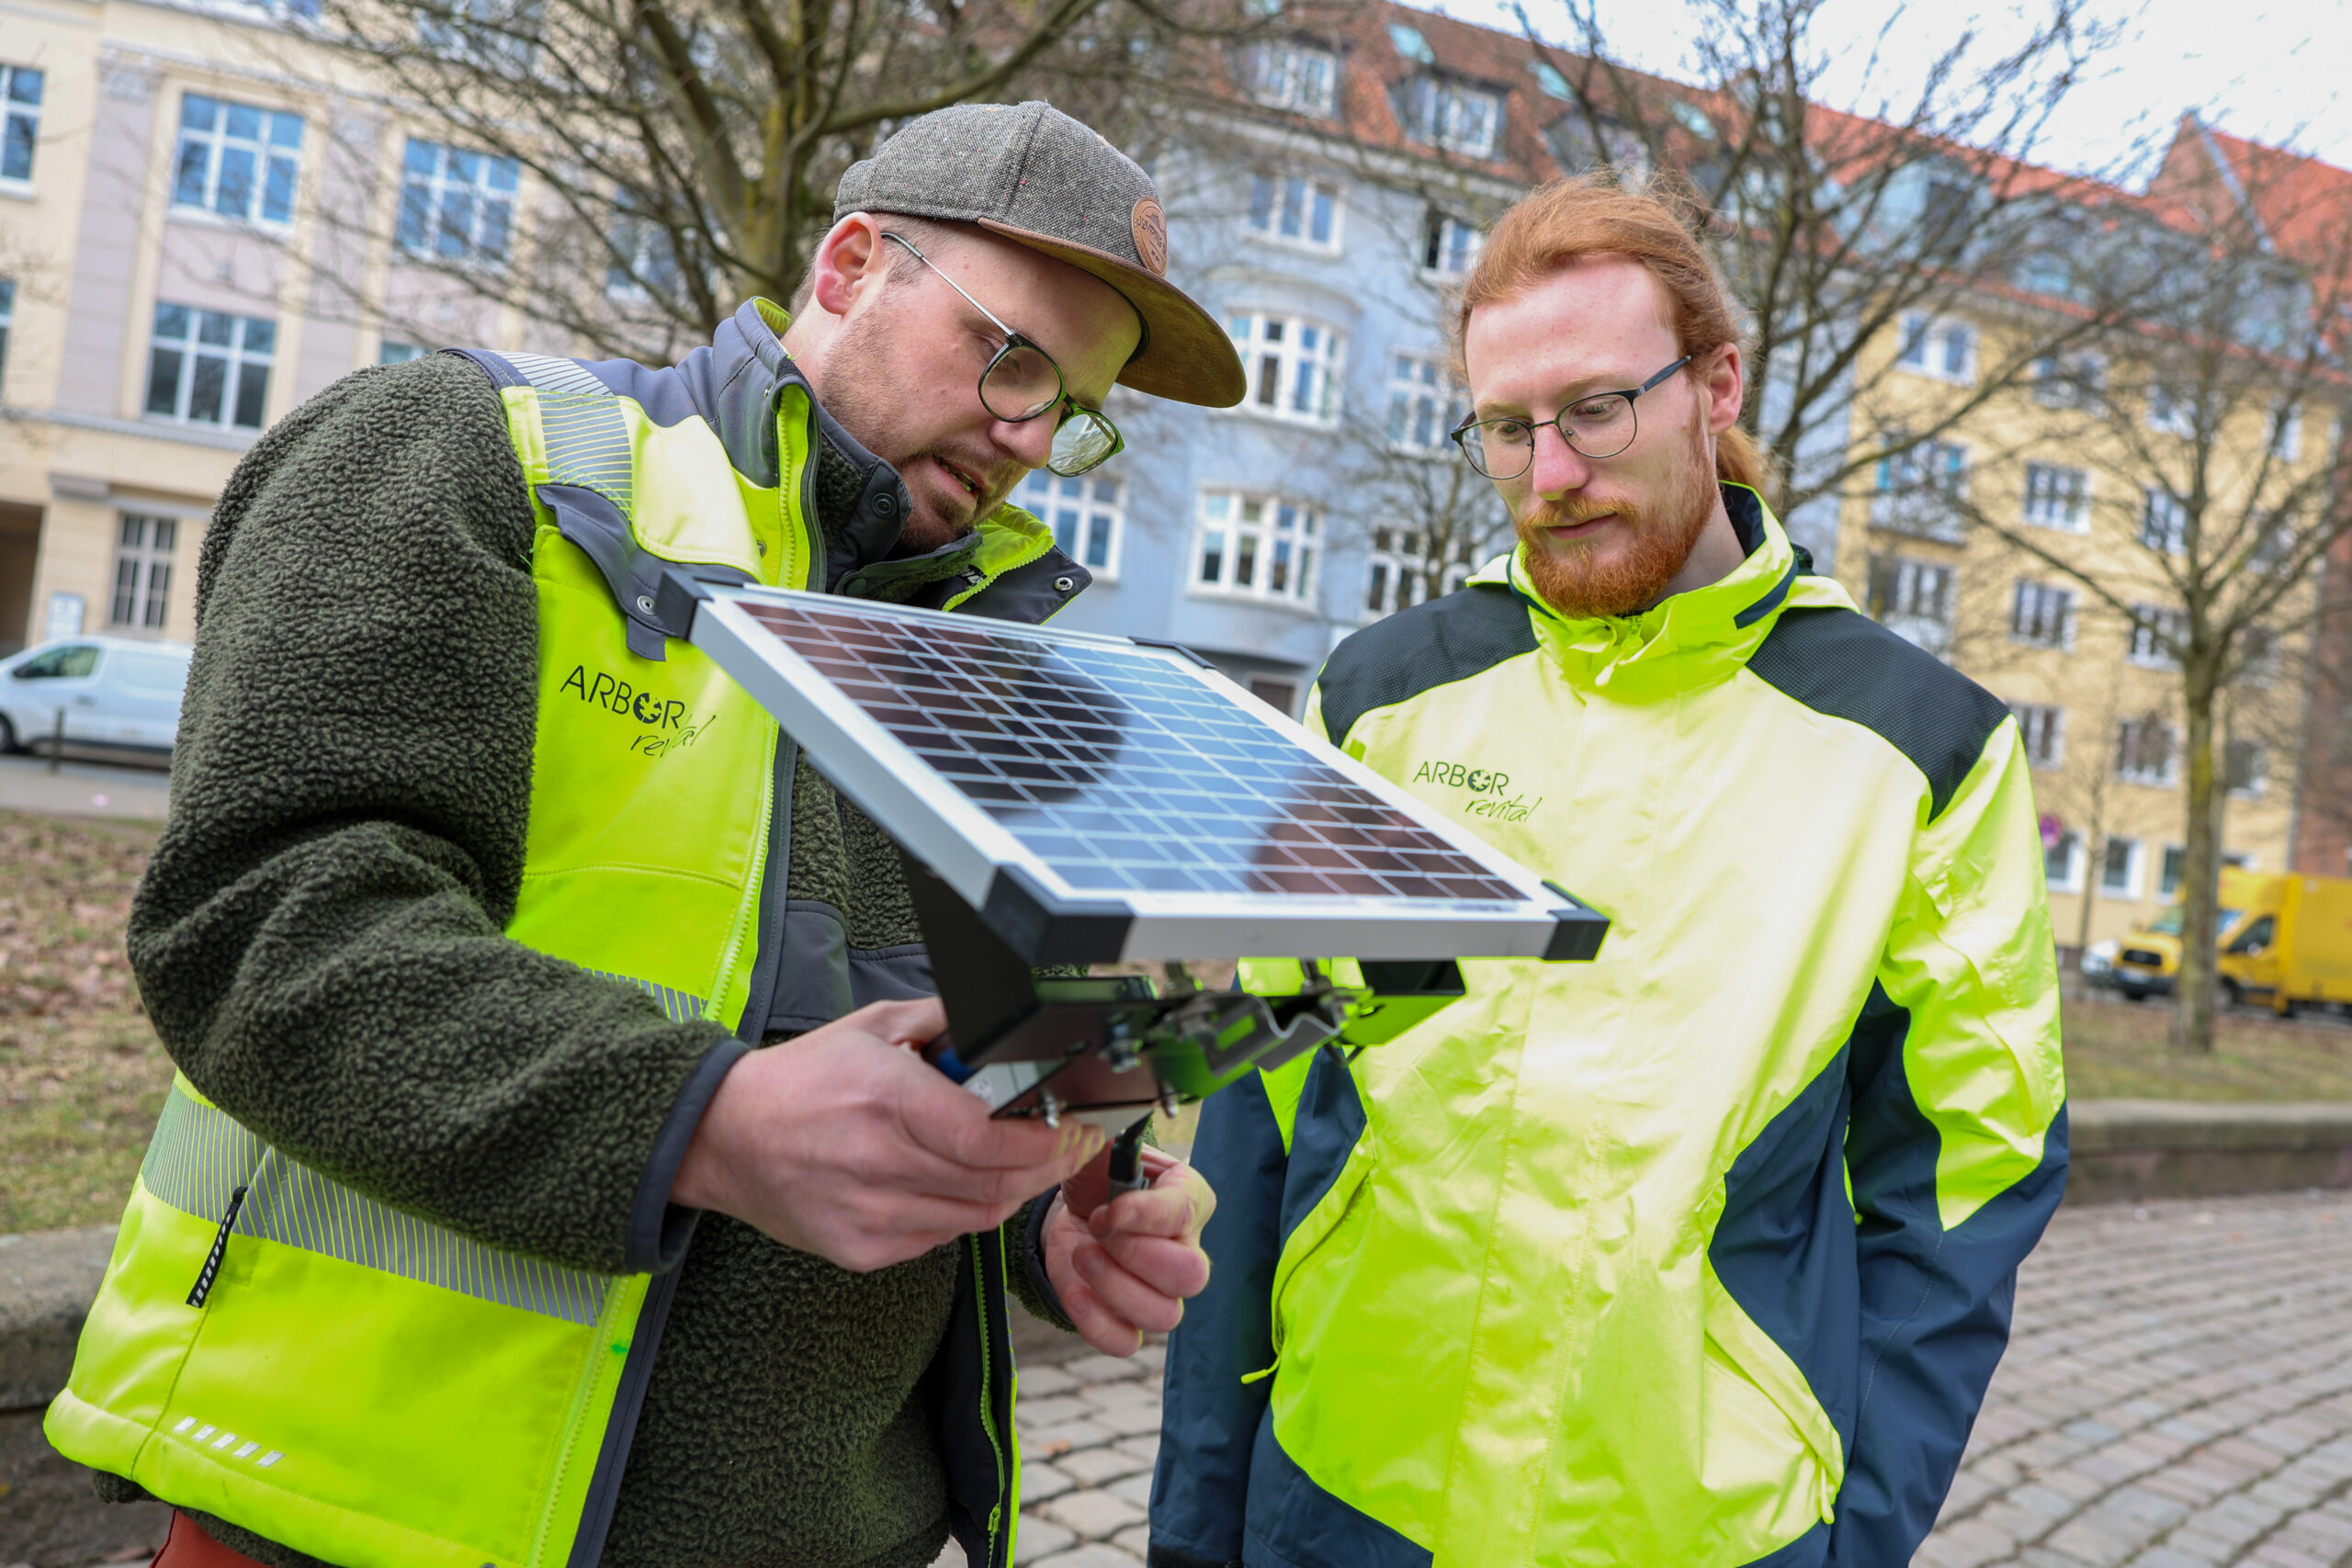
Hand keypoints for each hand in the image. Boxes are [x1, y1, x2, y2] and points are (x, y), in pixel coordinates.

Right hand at [672, 998, 1105, 1272]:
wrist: (724, 1137)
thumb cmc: (802, 1079)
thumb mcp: (872, 1027)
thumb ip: (943, 1019)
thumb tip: (1004, 1017)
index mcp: (886, 1100)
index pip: (987, 1139)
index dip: (1041, 1140)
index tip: (1066, 1125)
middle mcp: (878, 1163)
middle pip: (995, 1182)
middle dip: (1045, 1164)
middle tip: (1066, 1144)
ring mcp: (869, 1214)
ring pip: (976, 1216)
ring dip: (1011, 1190)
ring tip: (1022, 1162)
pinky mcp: (860, 1249)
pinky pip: (941, 1237)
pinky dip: (964, 1212)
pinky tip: (960, 1184)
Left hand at [1044, 1143, 1214, 1355]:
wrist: (1077, 1205)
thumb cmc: (1102, 1175)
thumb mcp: (1108, 1153)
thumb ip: (1116, 1160)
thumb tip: (1117, 1200)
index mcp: (1190, 1201)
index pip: (1185, 1213)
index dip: (1147, 1215)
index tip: (1110, 1209)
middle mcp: (1187, 1252)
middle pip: (1191, 1276)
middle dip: (1137, 1254)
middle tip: (1098, 1228)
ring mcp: (1161, 1294)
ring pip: (1165, 1316)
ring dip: (1114, 1286)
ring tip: (1081, 1253)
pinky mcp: (1126, 1320)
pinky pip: (1126, 1343)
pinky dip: (1096, 1322)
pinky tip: (1075, 1290)